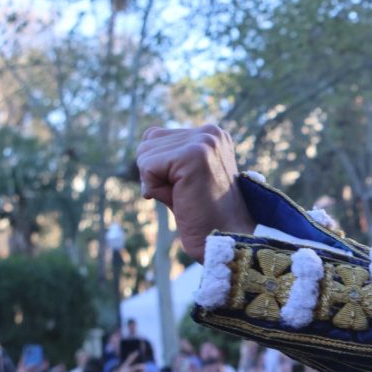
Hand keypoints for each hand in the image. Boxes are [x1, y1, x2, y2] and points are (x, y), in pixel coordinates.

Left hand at [136, 125, 254, 261]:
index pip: (156, 137)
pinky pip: (147, 166)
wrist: (227, 239)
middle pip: (148, 142)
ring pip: (144, 153)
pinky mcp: (194, 155)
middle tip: (185, 195)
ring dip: (156, 182)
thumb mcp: (184, 177)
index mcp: (211, 134)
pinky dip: (155, 189)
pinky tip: (180, 199)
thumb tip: (145, 139)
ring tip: (184, 196)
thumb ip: (167, 155)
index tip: (187, 187)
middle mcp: (210, 132)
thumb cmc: (203, 214)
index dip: (160, 169)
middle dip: (156, 174)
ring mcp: (204, 142)